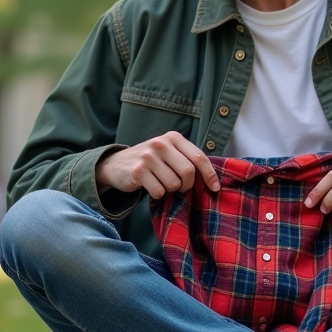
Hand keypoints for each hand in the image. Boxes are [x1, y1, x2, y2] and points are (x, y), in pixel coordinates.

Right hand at [95, 131, 219, 198]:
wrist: (116, 164)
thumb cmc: (150, 161)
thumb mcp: (168, 152)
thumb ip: (186, 159)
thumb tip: (212, 179)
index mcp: (173, 137)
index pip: (199, 157)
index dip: (209, 175)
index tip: (215, 188)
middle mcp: (161, 143)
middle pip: (188, 172)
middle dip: (187, 185)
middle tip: (180, 188)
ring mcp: (148, 157)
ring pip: (174, 184)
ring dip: (171, 190)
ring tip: (161, 183)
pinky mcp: (138, 171)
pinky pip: (159, 191)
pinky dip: (158, 194)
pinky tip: (150, 187)